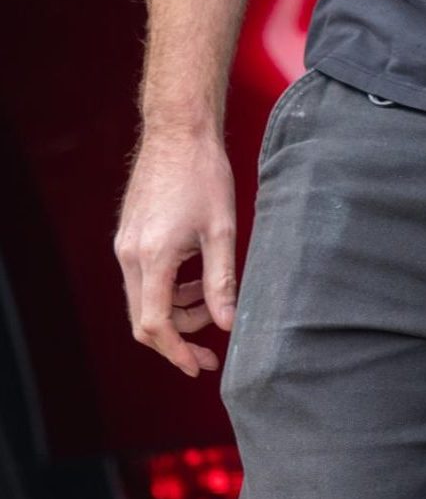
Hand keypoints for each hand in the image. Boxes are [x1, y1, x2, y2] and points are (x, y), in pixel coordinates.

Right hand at [113, 129, 237, 376]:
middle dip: (179, 337)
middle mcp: (130, 256)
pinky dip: (168, 289)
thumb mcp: (222, 229)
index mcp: (153, 257)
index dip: (178, 351)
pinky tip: (196, 281)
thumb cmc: (205, 174)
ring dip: (176, 311)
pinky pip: (143, 279)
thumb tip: (227, 323)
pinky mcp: (129, 237)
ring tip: (212, 303)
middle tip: (212, 344)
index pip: (155, 324)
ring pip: (143, 299)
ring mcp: (125, 246)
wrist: (179, 132)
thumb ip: (222, 280)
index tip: (201, 366)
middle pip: (145, 318)